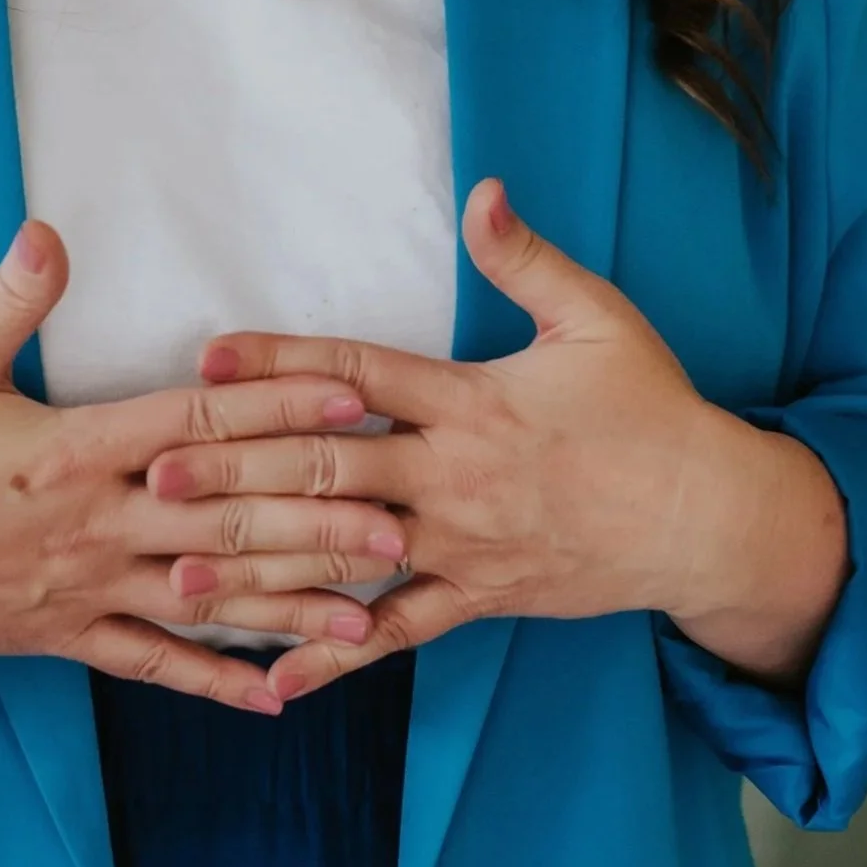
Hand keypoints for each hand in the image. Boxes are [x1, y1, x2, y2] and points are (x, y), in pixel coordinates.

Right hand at [0, 220, 412, 713]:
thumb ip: (8, 301)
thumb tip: (49, 231)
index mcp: (72, 449)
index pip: (195, 424)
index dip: (277, 407)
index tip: (351, 398)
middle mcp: (94, 524)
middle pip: (225, 519)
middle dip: (317, 522)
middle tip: (402, 523)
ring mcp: (85, 588)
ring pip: (206, 600)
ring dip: (292, 609)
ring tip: (372, 621)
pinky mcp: (67, 637)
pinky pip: (152, 665)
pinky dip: (213, 682)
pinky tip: (277, 697)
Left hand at [144, 178, 848, 700]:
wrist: (708, 519)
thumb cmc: (651, 409)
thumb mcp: (598, 318)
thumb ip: (526, 259)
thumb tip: (484, 188)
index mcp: (471, 399)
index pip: (358, 374)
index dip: (280, 362)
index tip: (207, 357)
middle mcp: (454, 474)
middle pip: (330, 469)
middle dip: (240, 472)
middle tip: (158, 475)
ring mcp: (461, 543)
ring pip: (346, 555)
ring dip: (262, 567)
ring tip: (180, 577)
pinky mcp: (475, 596)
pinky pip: (395, 632)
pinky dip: (336, 652)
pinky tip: (274, 677)